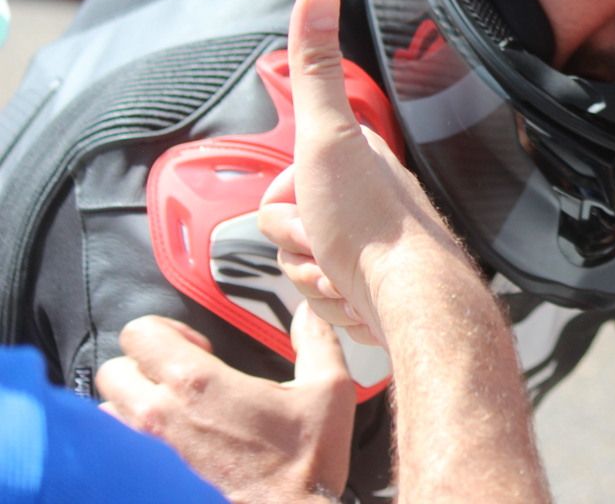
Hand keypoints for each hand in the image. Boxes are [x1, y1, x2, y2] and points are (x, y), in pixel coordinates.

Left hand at [97, 307, 354, 502]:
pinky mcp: (149, 480)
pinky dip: (132, 438)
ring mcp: (149, 453)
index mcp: (199, 383)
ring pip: (108, 410)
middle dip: (143, 364)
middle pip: (112, 370)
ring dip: (134, 402)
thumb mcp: (329, 391)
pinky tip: (171, 442)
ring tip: (174, 408)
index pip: (140, 333)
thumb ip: (318, 342)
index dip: (167, 330)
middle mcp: (161, 415)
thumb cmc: (303, 462)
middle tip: (182, 375)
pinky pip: (116, 448)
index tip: (200, 346)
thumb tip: (309, 311)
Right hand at [258, 0, 465, 346]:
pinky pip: (327, 305)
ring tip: (347, 273)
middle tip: (330, 243)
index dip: (282, 206)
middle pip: (288, 232)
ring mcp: (370, 249)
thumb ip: (315, 67)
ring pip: (303, 270)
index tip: (309, 207)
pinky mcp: (372, 291)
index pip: (280, 189)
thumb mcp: (328, 136)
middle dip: (298, 248)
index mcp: (359, 160)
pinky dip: (336, 307)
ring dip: (315, 280)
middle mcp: (368, 200)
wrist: (409, 302)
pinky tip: (359, 299)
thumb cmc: (368, 222)